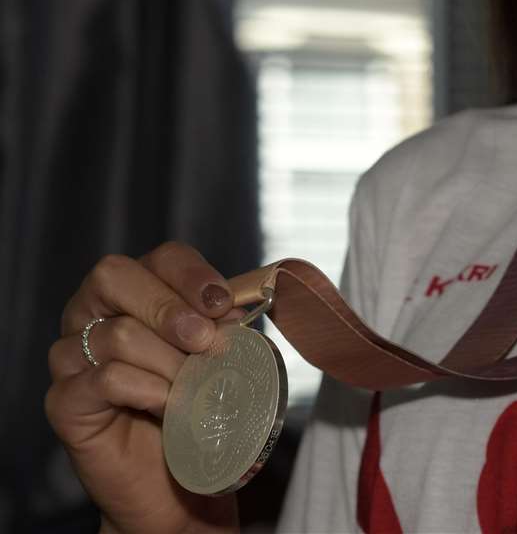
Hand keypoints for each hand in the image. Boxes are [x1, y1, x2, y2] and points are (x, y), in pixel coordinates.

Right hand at [46, 242, 240, 533]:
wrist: (175, 476)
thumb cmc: (196, 403)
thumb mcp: (218, 355)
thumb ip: (224, 325)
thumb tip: (236, 307)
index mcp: (134, 291)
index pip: (160, 257)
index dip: (192, 275)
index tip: (222, 304)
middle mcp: (92, 313)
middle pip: (116, 278)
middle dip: (170, 308)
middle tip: (206, 342)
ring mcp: (71, 356)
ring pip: (117, 334)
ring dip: (169, 362)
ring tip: (194, 387)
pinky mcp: (64, 400)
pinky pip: (105, 379)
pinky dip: (148, 390)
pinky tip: (168, 405)